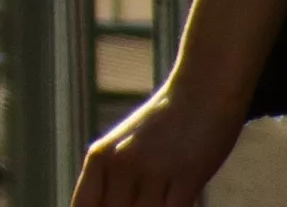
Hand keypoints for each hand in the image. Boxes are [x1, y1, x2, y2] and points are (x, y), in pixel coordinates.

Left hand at [77, 86, 247, 206]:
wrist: (202, 91)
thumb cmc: (165, 124)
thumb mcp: (126, 145)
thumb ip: (113, 177)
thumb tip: (107, 204)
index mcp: (100, 156)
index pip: (84, 206)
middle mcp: (121, 162)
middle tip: (141, 204)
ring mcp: (153, 169)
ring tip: (159, 203)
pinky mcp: (187, 175)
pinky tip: (176, 205)